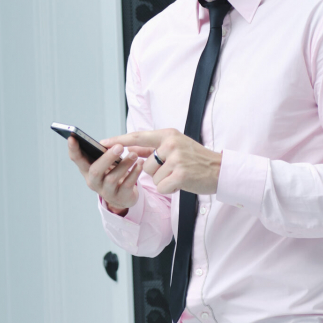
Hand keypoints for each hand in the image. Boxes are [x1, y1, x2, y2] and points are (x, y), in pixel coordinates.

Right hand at [67, 138, 152, 214]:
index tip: (72, 137)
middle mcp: (94, 182)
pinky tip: (140, 164)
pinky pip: (127, 185)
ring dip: (124, 165)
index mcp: (87, 170)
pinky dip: (134, 173)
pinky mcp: (120, 197)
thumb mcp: (105, 164)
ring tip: (134, 155)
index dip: (73, 149)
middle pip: (95, 171)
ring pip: (112, 178)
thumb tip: (106, 143)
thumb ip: (103, 154)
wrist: (124, 196)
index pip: (77, 159)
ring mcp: (106, 192)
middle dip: (107, 158)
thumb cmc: (113, 173)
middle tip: (119, 147)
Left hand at [106, 129, 221, 195]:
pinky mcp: (181, 175)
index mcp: (168, 134)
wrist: (220, 170)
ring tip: (179, 174)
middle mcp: (171, 144)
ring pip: (152, 177)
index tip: (102, 143)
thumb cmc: (195, 159)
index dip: (119, 141)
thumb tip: (128, 147)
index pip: (137, 136)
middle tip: (174, 169)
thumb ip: (151, 147)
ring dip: (163, 180)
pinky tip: (182, 182)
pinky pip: (161, 187)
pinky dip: (170, 188)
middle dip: (155, 172)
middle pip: (145, 164)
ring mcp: (176, 159)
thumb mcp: (175, 146)